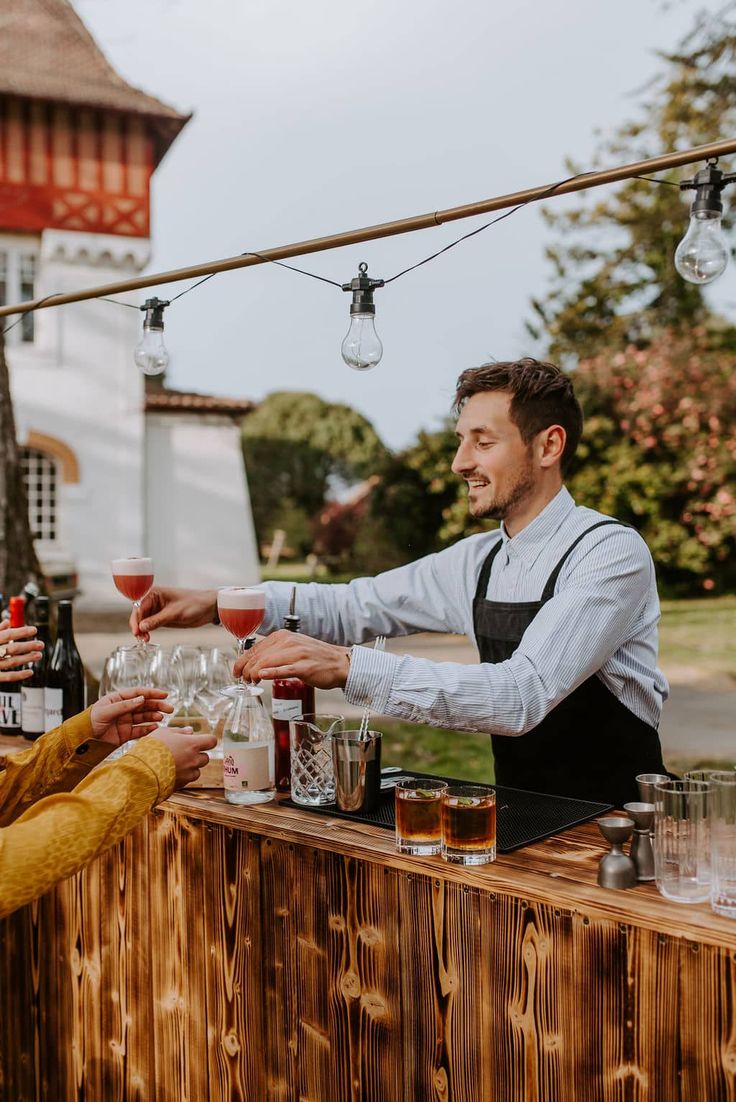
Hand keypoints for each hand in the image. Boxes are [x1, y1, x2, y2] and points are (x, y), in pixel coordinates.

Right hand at [0, 619, 42, 681]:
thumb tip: (7, 622)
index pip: (7, 635)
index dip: (21, 632)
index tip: (34, 630)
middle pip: (12, 648)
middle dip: (28, 646)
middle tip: (41, 644)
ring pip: (12, 662)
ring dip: (26, 659)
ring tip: (38, 655)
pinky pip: (7, 677)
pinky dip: (19, 675)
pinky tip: (30, 672)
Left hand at [91, 689, 174, 746]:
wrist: (83, 740)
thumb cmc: (91, 721)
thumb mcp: (106, 711)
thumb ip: (124, 705)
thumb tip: (141, 699)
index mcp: (118, 699)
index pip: (138, 693)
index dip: (152, 693)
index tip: (164, 694)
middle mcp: (124, 709)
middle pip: (144, 705)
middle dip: (157, 706)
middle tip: (169, 708)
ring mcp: (126, 721)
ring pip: (144, 717)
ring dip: (154, 716)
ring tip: (161, 718)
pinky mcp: (126, 734)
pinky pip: (140, 730)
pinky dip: (148, 729)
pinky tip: (155, 727)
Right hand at [130, 587, 217, 640]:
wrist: (208, 608)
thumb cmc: (194, 604)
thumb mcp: (175, 613)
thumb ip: (158, 620)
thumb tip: (142, 627)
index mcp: (155, 593)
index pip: (139, 607)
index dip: (136, 619)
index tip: (136, 631)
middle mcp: (154, 601)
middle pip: (139, 614)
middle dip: (138, 626)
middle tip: (140, 637)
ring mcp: (157, 610)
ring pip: (143, 621)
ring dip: (142, 630)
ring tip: (145, 639)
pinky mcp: (162, 618)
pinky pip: (150, 625)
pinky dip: (147, 631)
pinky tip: (147, 637)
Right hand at [149, 726, 217, 787]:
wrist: (141, 770)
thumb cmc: (152, 748)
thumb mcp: (163, 733)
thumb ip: (179, 731)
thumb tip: (191, 731)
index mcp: (192, 744)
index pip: (212, 741)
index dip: (208, 740)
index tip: (201, 740)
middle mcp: (194, 760)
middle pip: (205, 757)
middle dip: (197, 755)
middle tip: (183, 752)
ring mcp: (188, 774)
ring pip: (197, 770)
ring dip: (191, 767)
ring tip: (175, 763)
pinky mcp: (181, 785)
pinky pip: (187, 780)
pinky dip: (183, 777)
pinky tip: (170, 772)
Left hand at [235, 629, 350, 689]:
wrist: (339, 663)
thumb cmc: (315, 658)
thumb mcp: (293, 648)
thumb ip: (275, 652)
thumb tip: (254, 662)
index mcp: (283, 636)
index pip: (255, 648)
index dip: (242, 661)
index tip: (237, 671)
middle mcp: (288, 642)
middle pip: (258, 656)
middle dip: (245, 669)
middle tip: (242, 680)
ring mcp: (296, 654)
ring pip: (267, 662)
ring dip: (254, 673)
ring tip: (250, 682)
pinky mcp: (304, 667)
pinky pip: (283, 670)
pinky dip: (270, 673)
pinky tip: (261, 677)